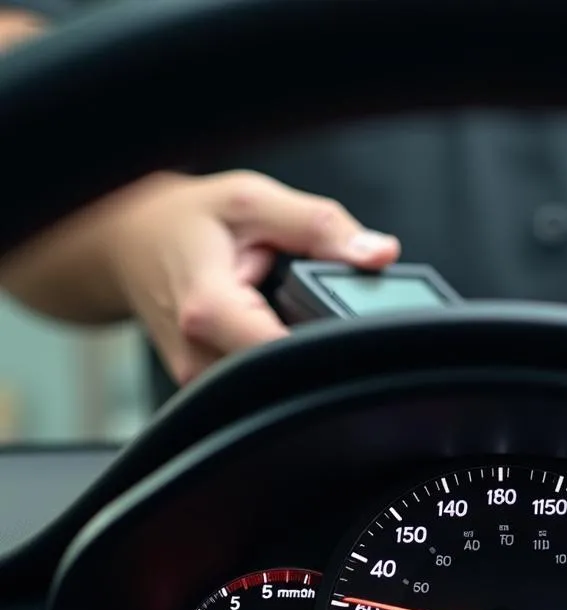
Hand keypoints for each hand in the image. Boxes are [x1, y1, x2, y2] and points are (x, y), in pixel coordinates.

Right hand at [104, 171, 399, 383]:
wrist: (125, 244)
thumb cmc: (184, 221)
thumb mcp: (254, 201)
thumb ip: (320, 227)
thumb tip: (379, 254)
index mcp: (210, 310)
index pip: (288, 354)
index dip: (331, 345)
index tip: (357, 330)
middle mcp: (201, 357)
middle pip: (288, 375)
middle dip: (318, 346)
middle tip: (320, 310)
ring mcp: (202, 381)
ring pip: (276, 385)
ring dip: (296, 354)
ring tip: (286, 314)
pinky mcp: (208, 390)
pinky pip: (259, 386)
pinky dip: (277, 359)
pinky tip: (274, 330)